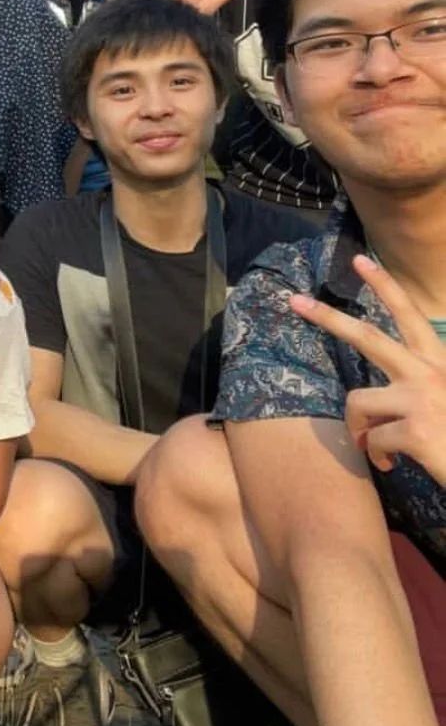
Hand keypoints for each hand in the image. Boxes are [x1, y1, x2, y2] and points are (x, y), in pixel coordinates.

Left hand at [289, 255, 445, 483]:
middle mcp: (430, 372)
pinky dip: (376, 455)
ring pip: (358, 402)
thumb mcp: (442, 400)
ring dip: (360, 429)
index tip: (359, 260)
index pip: (409, 315)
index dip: (384, 286)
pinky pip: (371, 440)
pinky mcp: (416, 431)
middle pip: (367, 337)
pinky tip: (393, 465)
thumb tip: (368, 400)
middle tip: (294, 300)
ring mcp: (422, 399)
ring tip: (379, 446)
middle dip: (327, 318)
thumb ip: (412, 387)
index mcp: (439, 362)